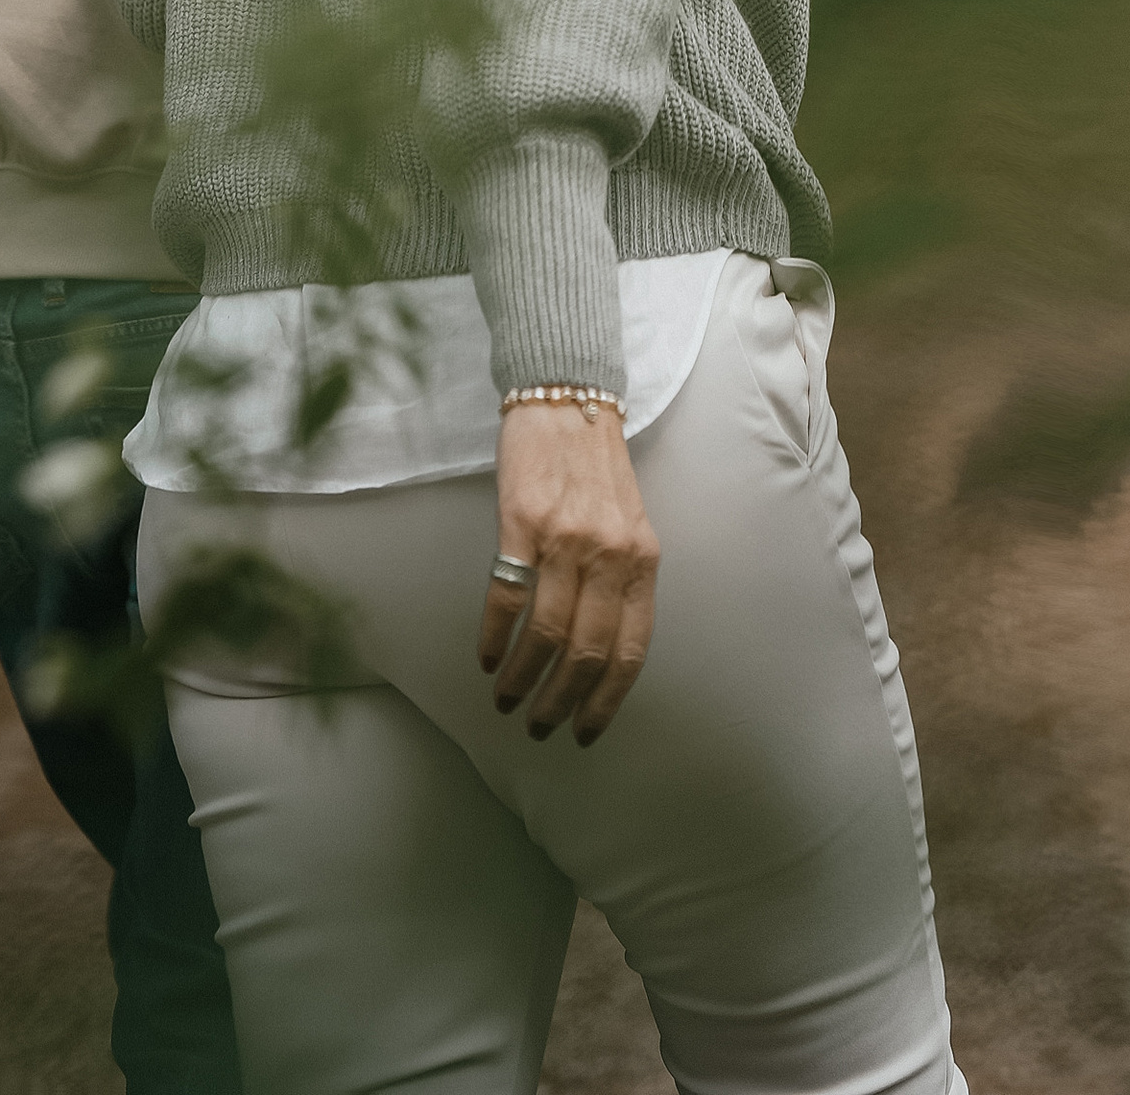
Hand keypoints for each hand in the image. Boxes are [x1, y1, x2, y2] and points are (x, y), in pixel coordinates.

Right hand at [478, 402, 658, 746]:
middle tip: (539, 725)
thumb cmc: (596, 467)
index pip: (630, 649)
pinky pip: (506, 596)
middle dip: (560, 701)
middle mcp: (609, 553)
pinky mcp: (521, 521)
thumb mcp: (629, 525)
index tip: (586, 730)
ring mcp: (565, 537)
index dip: (607, 699)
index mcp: (641, 559)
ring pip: (545, 634)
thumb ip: (621, 580)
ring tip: (508, 698)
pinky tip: (488, 657)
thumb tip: (600, 653)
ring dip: (523, 678)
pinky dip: (494, 636)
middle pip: (586, 651)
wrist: (566, 399)